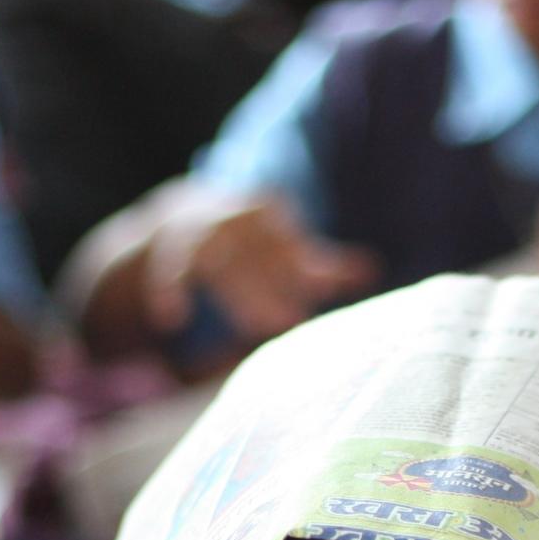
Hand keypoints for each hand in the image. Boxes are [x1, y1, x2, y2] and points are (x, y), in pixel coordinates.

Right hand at [146, 193, 375, 342]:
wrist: (183, 214)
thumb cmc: (250, 244)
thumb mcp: (287, 249)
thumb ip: (324, 266)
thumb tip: (371, 268)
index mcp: (264, 213)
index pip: (287, 242)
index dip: (304, 266)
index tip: (322, 289)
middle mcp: (230, 219)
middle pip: (251, 254)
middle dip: (266, 289)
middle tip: (289, 322)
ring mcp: (196, 232)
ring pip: (213, 260)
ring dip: (232, 293)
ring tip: (245, 326)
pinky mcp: (167, 251)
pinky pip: (167, 270)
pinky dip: (168, 290)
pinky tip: (172, 318)